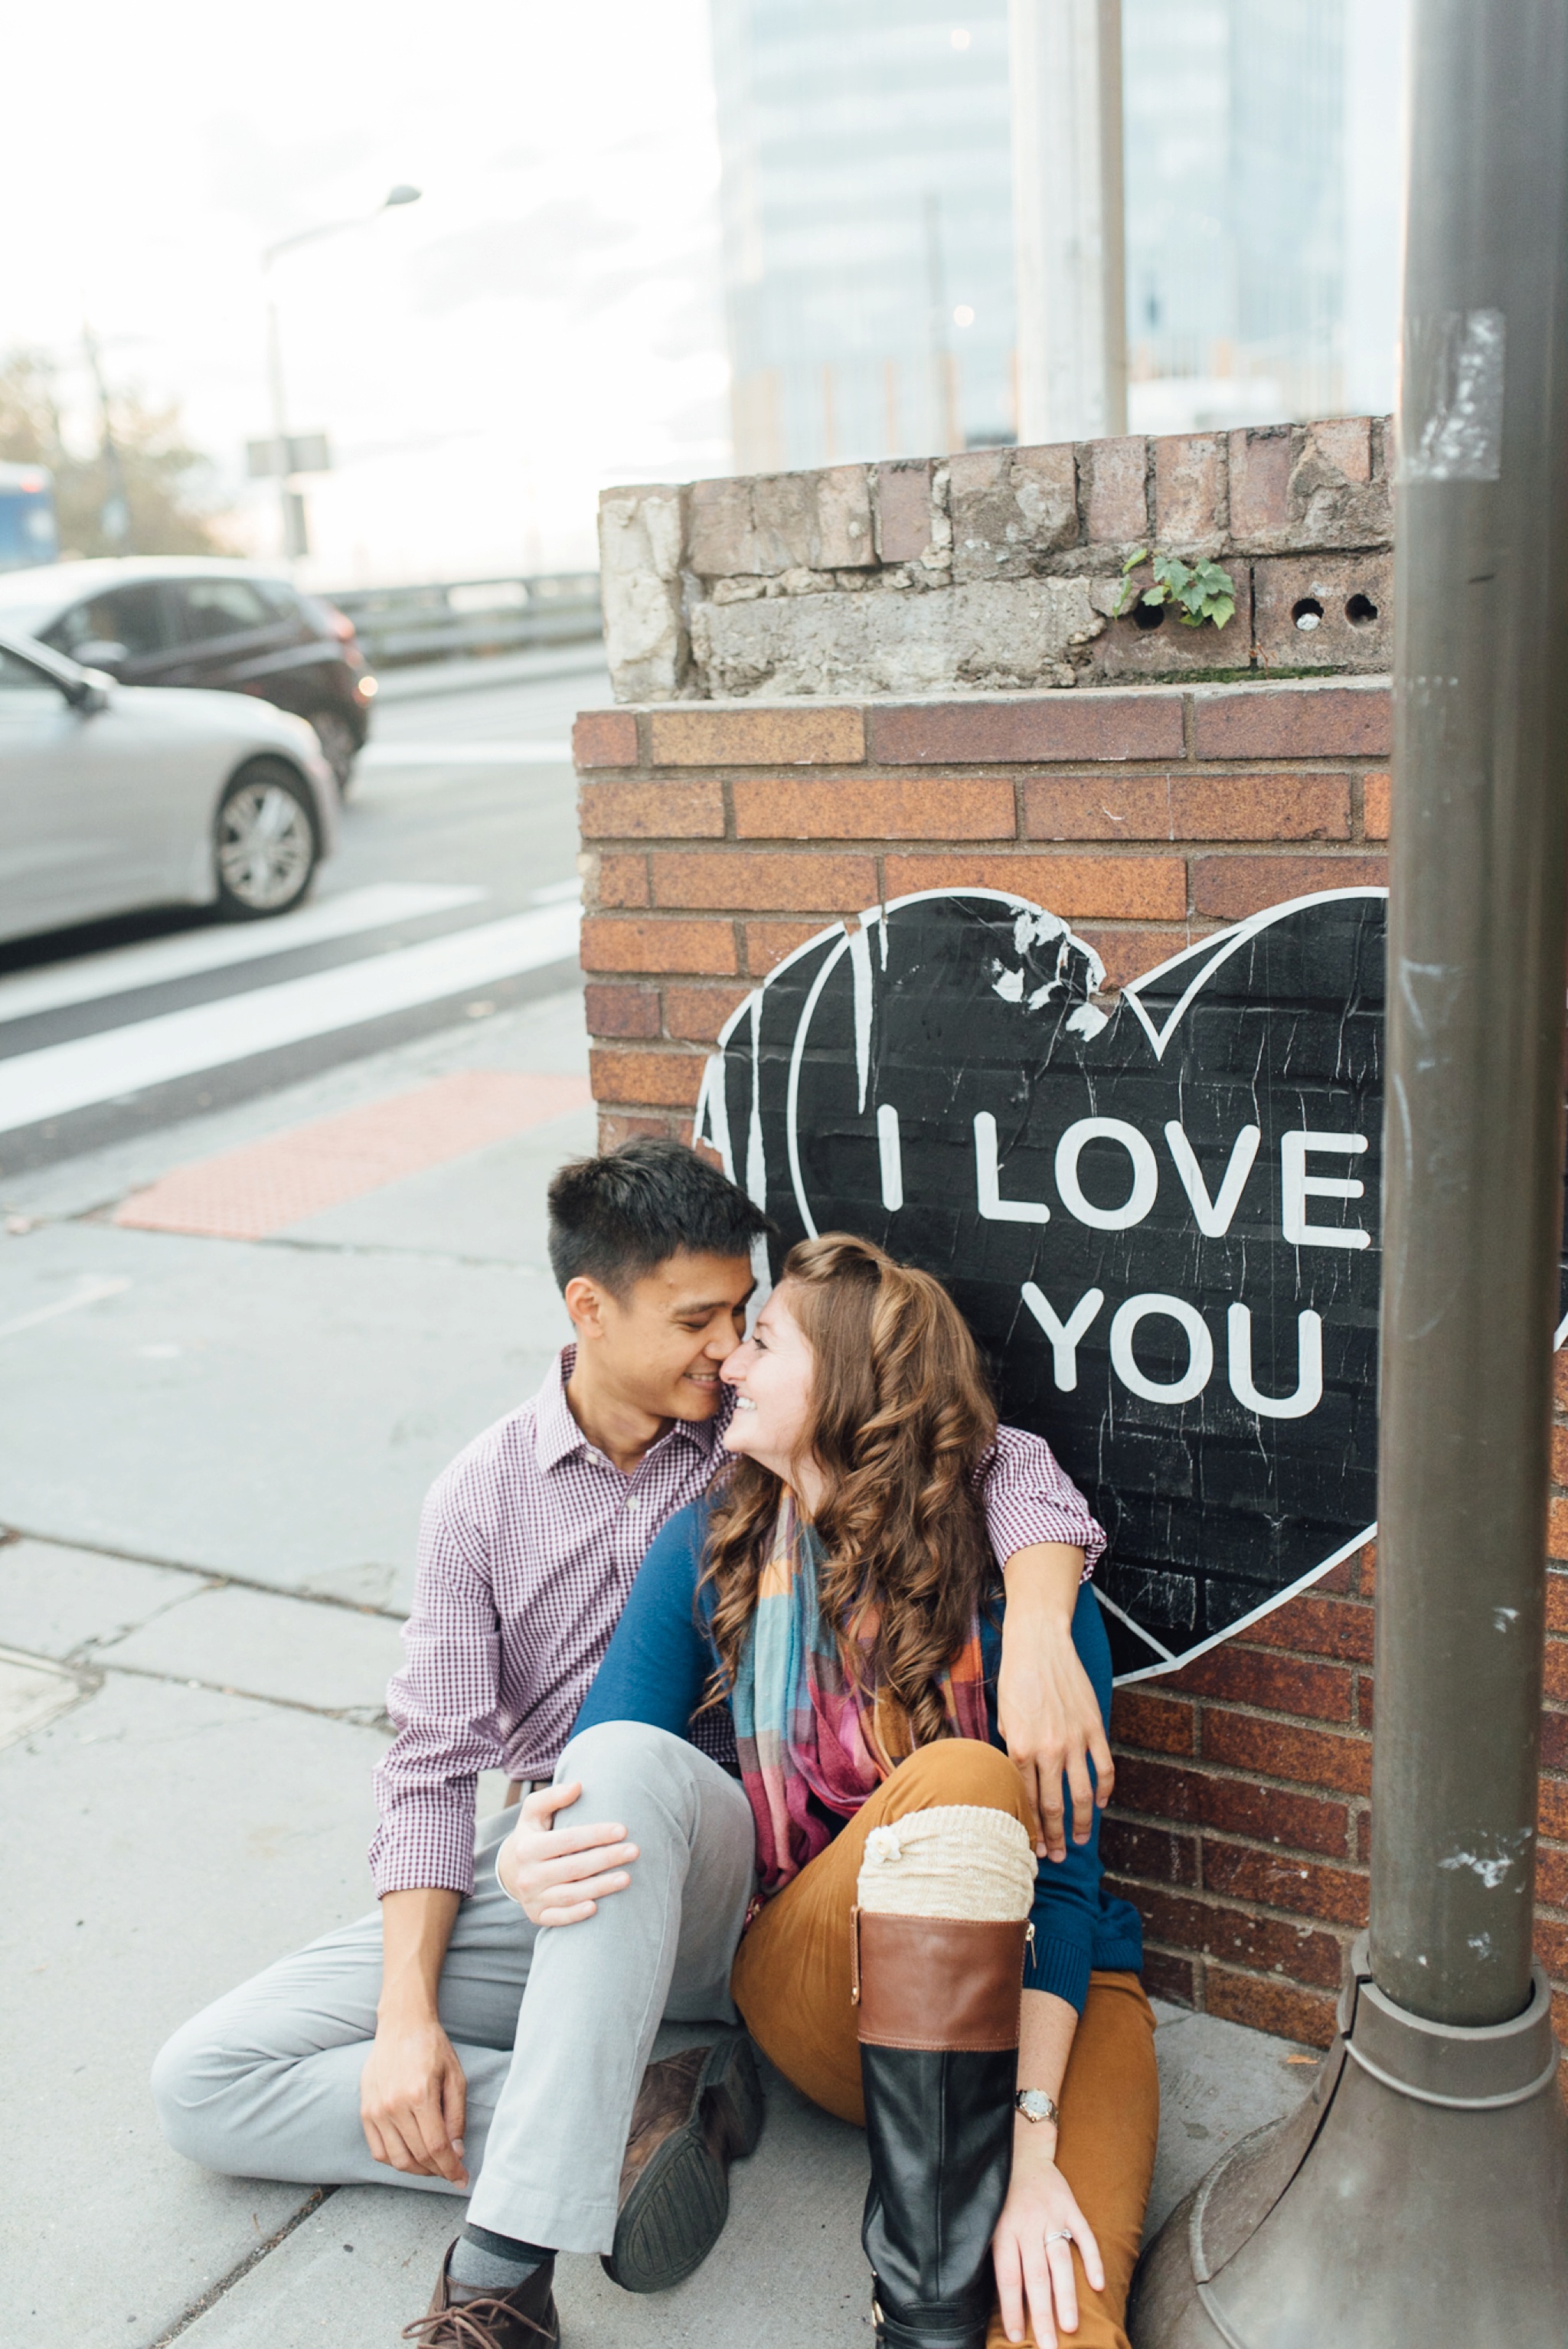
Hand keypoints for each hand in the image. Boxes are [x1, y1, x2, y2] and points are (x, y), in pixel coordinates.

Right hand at [360, 2012, 468, 2184]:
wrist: (401, 2025)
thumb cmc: (433, 2048)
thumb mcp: (455, 2077)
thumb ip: (456, 2117)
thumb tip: (456, 2152)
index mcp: (419, 2095)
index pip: (436, 2147)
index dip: (452, 2168)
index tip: (462, 2179)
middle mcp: (394, 2106)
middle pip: (418, 2157)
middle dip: (439, 2171)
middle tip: (452, 2171)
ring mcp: (376, 2110)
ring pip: (397, 2160)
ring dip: (418, 2171)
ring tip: (434, 2165)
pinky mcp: (365, 2111)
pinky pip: (378, 2151)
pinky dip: (396, 2161)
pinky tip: (411, 2156)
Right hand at [497, 1779, 639, 1924]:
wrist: (510, 1870)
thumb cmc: (532, 1834)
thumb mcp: (533, 1812)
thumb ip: (553, 1797)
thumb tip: (578, 1785)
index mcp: (528, 1847)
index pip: (568, 1840)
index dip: (596, 1835)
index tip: (623, 1830)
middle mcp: (528, 1875)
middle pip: (574, 1867)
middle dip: (607, 1859)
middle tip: (634, 1851)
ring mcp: (533, 1898)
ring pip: (571, 1894)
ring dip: (601, 1887)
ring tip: (627, 1877)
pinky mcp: (538, 1916)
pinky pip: (558, 1918)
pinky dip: (576, 1915)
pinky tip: (597, 1908)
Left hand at [992, 2139, 1102, 2346]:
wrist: (1020, 2151)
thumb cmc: (1002, 2196)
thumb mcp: (989, 2221)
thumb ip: (998, 2254)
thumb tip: (998, 2299)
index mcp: (1003, 2231)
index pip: (1008, 2277)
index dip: (1012, 2308)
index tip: (1017, 2337)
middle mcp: (1027, 2224)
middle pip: (1035, 2276)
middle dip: (1042, 2314)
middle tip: (1049, 2345)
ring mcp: (1050, 2214)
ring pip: (1059, 2261)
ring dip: (1065, 2295)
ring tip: (1070, 2326)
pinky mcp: (1070, 2205)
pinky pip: (1084, 2235)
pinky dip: (1092, 2260)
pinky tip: (1097, 2285)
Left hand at [996, 1605, 1112, 1861]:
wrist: (1039, 1643)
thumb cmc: (1015, 1678)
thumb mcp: (1003, 1718)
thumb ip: (1012, 1752)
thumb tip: (1018, 1780)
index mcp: (1019, 1749)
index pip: (1025, 1802)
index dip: (1030, 1830)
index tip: (1034, 1849)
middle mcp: (1047, 1750)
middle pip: (1053, 1806)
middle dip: (1055, 1837)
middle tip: (1058, 1857)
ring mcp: (1074, 1740)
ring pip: (1082, 1795)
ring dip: (1082, 1823)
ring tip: (1081, 1840)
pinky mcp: (1094, 1728)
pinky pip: (1103, 1768)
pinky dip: (1104, 1790)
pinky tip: (1101, 1803)